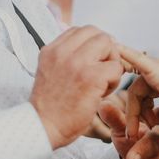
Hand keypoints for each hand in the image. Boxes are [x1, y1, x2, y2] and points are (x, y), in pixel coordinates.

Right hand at [30, 26, 122, 148]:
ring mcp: (77, 63)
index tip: (94, 61)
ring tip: (101, 83)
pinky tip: (102, 93)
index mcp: (51, 49)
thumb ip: (65, 57)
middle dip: (106, 51)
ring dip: (111, 64)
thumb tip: (93, 47)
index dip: (93, 44)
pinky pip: (116, 67)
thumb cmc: (50, 106)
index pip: (81, 30)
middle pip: (98, 34)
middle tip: (102, 71)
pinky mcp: (92, 77)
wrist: (42, 128)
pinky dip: (114, 80)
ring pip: (109, 45)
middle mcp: (63, 52)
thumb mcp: (50, 72)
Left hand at [119, 45, 158, 139]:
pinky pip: (134, 60)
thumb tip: (151, 119)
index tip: (143, 125)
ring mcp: (157, 66)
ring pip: (134, 92)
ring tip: (132, 131)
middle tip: (131, 134)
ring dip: (131, 113)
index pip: (144, 92)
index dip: (141, 110)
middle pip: (137, 92)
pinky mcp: (155, 68)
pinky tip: (114, 49)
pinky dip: (124, 53)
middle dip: (133, 114)